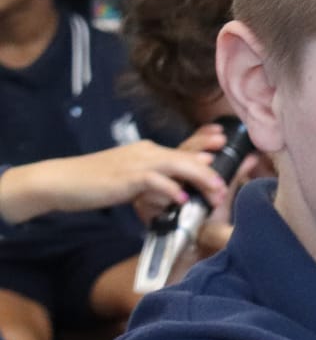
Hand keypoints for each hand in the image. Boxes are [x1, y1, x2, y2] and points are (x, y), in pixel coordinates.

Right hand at [3, 141, 229, 224]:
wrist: (62, 181)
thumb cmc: (97, 182)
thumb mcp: (132, 178)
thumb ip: (157, 179)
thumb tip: (184, 187)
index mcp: (149, 151)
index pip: (185, 146)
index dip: (206, 143)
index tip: (225, 141)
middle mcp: (146, 152)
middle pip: (187, 156)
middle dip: (212, 169)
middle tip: (228, 184)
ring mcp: (135, 163)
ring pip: (176, 165)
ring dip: (199, 179)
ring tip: (216, 193)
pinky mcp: (125, 177)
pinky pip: (153, 181)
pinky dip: (170, 189)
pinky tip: (182, 198)